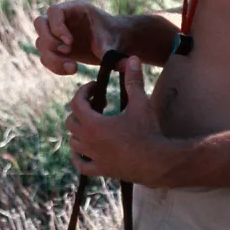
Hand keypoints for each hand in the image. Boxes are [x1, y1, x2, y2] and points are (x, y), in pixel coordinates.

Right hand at [34, 1, 122, 74]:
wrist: (112, 46)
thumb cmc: (113, 38)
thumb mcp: (112, 43)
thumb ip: (108, 52)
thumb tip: (122, 65)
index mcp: (75, 9)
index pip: (54, 11)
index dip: (57, 26)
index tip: (70, 43)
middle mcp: (62, 19)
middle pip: (40, 23)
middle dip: (49, 40)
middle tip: (67, 51)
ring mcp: (55, 33)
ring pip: (40, 42)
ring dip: (52, 57)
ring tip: (73, 68)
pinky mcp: (55, 48)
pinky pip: (45, 56)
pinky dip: (54, 66)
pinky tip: (71, 70)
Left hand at [66, 55, 182, 185]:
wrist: (158, 162)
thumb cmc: (148, 131)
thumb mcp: (141, 103)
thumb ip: (133, 81)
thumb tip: (132, 59)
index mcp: (93, 124)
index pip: (76, 102)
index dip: (84, 91)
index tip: (95, 88)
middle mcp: (88, 141)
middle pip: (71, 121)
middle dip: (81, 110)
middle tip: (96, 105)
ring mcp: (94, 157)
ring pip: (74, 142)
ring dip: (78, 131)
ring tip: (91, 124)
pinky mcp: (101, 170)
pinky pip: (81, 165)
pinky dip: (78, 157)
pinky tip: (82, 151)